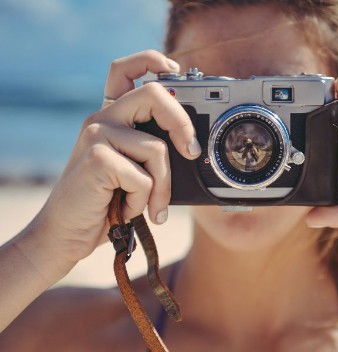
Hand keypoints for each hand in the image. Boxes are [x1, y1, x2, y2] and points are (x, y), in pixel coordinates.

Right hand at [29, 50, 200, 272]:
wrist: (66, 233)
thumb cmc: (105, 202)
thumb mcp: (131, 170)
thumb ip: (150, 151)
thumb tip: (192, 146)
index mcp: (110, 118)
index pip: (124, 70)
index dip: (151, 61)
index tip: (175, 70)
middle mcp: (101, 119)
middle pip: (153, 94)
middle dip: (182, 123)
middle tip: (192, 152)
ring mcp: (97, 136)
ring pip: (157, 149)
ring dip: (162, 187)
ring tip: (150, 205)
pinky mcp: (97, 159)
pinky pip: (144, 178)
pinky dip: (143, 201)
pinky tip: (126, 209)